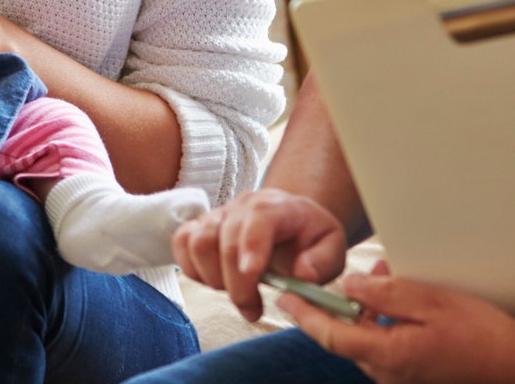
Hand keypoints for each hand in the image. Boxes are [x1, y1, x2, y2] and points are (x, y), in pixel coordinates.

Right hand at [172, 187, 349, 321]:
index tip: (253, 274)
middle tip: (253, 309)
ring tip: (236, 293)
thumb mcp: (332, 248)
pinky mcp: (200, 226)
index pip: (259, 218)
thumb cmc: (309, 237)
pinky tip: (215, 281)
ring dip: (212, 278)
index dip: (251, 245)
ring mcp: (218, 215)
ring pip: (197, 242)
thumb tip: (303, 274)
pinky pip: (181, 242)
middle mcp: (243, 206)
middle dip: (236, 285)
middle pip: (223, 240)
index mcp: (277, 206)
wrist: (291, 221)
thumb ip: (322, 261)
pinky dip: (192, 268)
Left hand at [279, 268, 514, 383]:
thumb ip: (385, 294)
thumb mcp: (430, 301)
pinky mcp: (414, 377)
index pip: (330, 334)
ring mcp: (401, 379)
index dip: (304, 314)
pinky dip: (386, 325)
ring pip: (368, 341)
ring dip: (370, 314)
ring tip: (391, 282)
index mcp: (387, 355)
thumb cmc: (479, 332)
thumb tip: (349, 288)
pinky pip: (386, 348)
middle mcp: (389, 374)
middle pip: (348, 337)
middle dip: (346, 306)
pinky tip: (405, 306)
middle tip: (363, 275)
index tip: (285, 297)